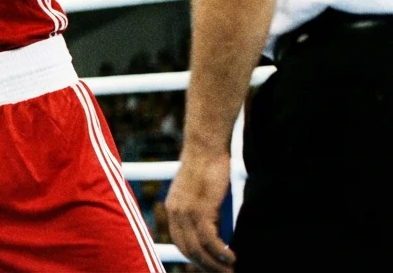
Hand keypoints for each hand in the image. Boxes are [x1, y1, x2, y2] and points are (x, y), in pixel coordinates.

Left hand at [165, 148, 235, 271]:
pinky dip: (221, 253)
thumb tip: (212, 224)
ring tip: (230, 271)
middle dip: (206, 266)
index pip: (180, 243)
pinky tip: (233, 258)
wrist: (205, 146)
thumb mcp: (199, 191)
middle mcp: (175, 213)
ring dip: (215, 264)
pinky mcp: (201, 209)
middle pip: (188, 250)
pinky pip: (210, 240)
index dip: (195, 258)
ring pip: (198, 249)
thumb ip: (201, 209)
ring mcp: (186, 212)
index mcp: (173, 209)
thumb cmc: (207, 165)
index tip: (210, 266)